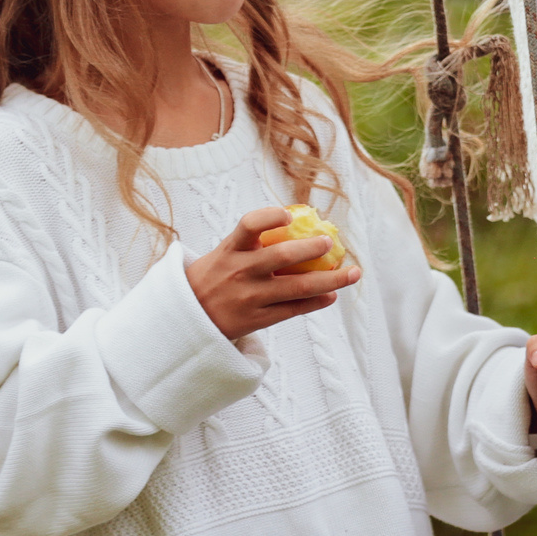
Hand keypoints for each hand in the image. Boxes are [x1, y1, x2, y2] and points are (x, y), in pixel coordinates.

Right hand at [188, 206, 362, 340]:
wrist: (185, 319)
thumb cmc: (212, 278)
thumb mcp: (223, 254)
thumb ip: (251, 243)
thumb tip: (297, 223)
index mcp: (230, 250)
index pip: (250, 225)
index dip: (271, 217)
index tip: (290, 215)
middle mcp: (240, 272)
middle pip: (282, 256)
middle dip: (312, 248)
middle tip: (330, 242)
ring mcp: (249, 298)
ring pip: (297, 288)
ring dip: (330, 280)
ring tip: (351, 272)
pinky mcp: (256, 320)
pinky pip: (293, 310)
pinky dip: (316, 303)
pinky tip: (331, 296)